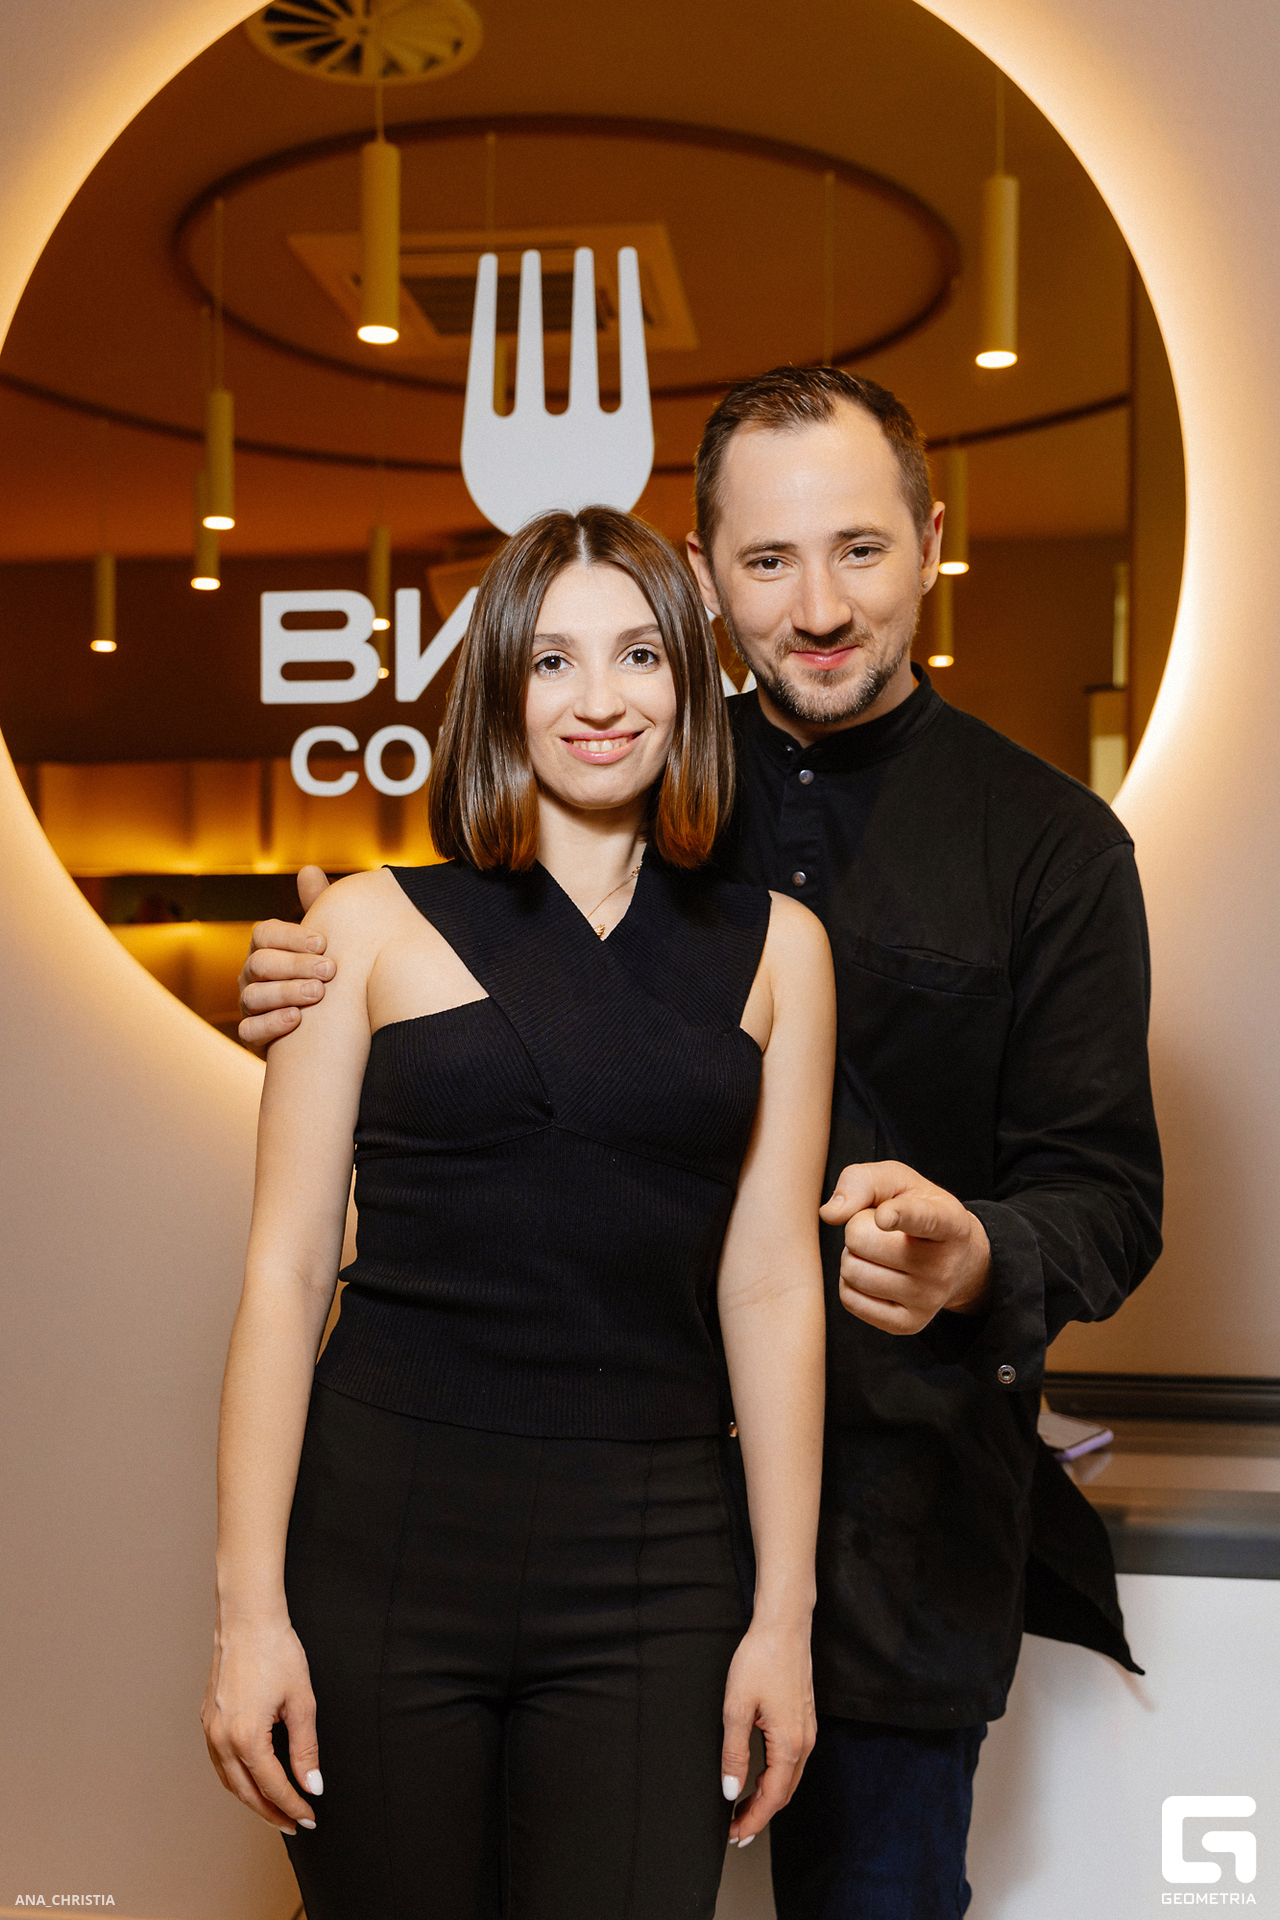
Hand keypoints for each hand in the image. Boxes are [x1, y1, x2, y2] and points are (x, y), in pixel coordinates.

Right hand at [201, 1617, 321, 1834]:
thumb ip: (305, 1748)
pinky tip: (252, 1778)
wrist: (248, 1619)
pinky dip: (237, 1777)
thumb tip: (312, 1784)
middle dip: (271, 1812)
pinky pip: (220, 1761)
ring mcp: (210, 1729)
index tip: (309, 1817)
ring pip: (229, 1780)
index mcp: (246, 1737)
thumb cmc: (275, 1651)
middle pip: (246, 1792)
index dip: (293, 1805)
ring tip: (275, 1808)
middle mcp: (221, 1739)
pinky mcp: (207, 1718)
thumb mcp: (301, 1701)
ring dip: (252, 1799)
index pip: (272, 1786)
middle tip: (293, 1823)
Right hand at [238, 866, 333, 1048]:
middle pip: (261, 963)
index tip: (324, 942)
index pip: (265, 934)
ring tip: (318, 994)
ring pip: (255, 996)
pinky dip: (271, 1024)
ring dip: (287, 993)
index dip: (291, 936)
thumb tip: (309, 870)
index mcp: (266, 948)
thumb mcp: (323, 941)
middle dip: (295, 965)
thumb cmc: (324, 973)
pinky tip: (296, 1020)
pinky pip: (250, 1030)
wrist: (328, 1024)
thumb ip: (317, 908)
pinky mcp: (254, 1035)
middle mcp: (251, 974)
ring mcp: (249, 1005)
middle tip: (330, 970)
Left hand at [720, 1620, 815, 1844]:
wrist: (784, 1626)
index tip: (735, 1835)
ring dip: (768, 1796)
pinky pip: (792, 1760)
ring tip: (743, 1807)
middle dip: (761, 1814)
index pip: (772, 1798)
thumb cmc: (760, 1660)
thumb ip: (735, 1753)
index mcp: (789, 1744)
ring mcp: (807, 1730)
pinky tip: (758, 1775)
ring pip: (789, 1778)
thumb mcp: (737, 1707)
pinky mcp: (804, 1719)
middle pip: (784, 1793)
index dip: (753, 1820)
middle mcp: (804, 1741)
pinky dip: (775, 1777)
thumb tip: (731, 1791)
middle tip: (736, 1829)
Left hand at [820, 1160, 991, 1333]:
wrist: (950, 1256)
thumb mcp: (897, 1180)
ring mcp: (928, 1300)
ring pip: (852, 1272)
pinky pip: (850, 1300)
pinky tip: (874, 1272)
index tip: (884, 1216)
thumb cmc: (915, 1207)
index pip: (923, 1219)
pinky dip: (851, 1282)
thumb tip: (831, 1214)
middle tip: (878, 1229)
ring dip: (853, 1256)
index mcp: (949, 1222)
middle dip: (856, 1228)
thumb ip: (862, 1181)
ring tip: (878, 1251)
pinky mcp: (908, 1324)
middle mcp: (943, 1266)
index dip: (900, 1216)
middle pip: (860, 1240)